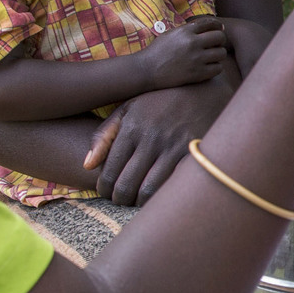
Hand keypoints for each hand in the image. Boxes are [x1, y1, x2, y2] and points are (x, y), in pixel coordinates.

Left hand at [82, 76, 230, 203]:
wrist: (206, 90)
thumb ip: (105, 135)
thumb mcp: (129, 108)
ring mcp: (176, 148)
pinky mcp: (196, 155)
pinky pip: (174, 186)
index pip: (109, 171)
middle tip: (121, 199)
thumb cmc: (161, 101)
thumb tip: (87, 166)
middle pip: (127, 185)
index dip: (104, 188)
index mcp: (133, 127)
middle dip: (120, 198)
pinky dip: (164, 196)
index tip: (106, 192)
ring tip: (138, 200)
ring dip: (140, 202)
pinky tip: (160, 195)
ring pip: (150, 191)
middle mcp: (152, 138)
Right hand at [141, 16, 230, 88]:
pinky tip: (209, 67)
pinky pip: (218, 68)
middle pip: (220, 37)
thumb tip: (208, 26)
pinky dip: (216, 68)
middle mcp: (193, 43)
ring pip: (221, 53)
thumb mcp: (170, 34)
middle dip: (220, 40)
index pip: (210, 23)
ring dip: (218, 55)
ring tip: (212, 57)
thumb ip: (188, 30)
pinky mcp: (197, 74)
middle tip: (215, 45)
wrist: (146, 70)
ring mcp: (196, 59)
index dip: (217, 25)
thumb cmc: (157, 51)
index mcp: (185, 31)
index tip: (220, 29)